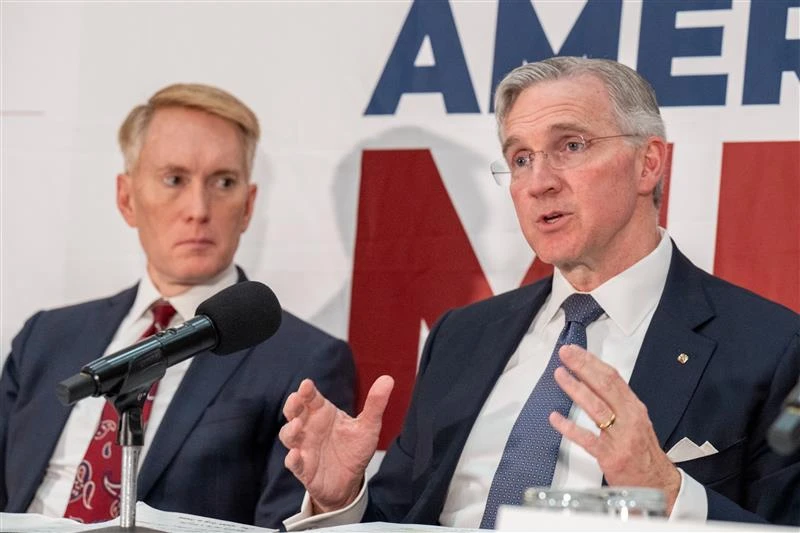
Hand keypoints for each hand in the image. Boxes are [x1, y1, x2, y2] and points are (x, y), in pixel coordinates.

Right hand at [279, 375, 393, 512]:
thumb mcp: (368, 426)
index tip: (307, 385)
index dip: (307, 391)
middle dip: (293, 405)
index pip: (311, 398)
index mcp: (323, 413)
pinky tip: (296, 455)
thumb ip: (375, 404)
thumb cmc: (354, 449)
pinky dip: (292, 459)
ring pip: (288, 436)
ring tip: (298, 425)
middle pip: (294, 412)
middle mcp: (309, 428)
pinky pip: (293, 463)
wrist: (350, 481)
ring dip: (291, 430)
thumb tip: (388, 379)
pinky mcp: (304, 469)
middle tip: (296, 399)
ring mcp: (304, 447)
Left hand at [549, 345, 681, 513]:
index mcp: (634, 408)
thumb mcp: (635, 421)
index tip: (575, 351)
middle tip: (565, 355)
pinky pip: (587, 439)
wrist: (657, 483)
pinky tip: (555, 418)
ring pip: (596, 408)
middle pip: (604, 387)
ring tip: (559, 375)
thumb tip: (591, 380)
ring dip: (575, 389)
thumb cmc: (642, 451)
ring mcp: (620, 438)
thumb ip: (616, 403)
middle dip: (583, 367)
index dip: (592, 362)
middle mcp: (630, 419)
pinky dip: (569, 428)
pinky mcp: (610, 456)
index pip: (613, 378)